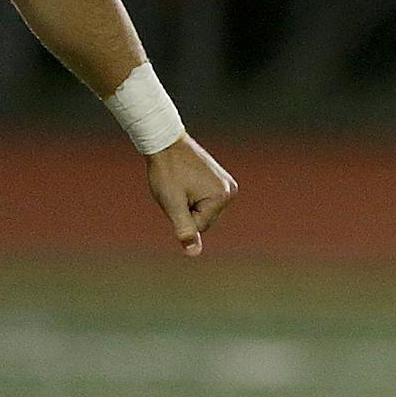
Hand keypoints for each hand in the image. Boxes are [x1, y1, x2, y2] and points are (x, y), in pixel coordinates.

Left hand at [146, 135, 236, 255]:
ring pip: (203, 210)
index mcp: (222, 196)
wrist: (165, 143)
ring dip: (188, 203)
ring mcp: (226, 184)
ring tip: (180, 184)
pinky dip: (192, 196)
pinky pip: (204, 200)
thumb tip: (193, 253)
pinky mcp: (220, 179)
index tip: (175, 194)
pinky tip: (185, 181)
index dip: (181, 216)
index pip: (200, 226)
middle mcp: (230, 190)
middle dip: (186, 210)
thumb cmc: (167, 172)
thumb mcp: (172, 204)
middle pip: (205, 219)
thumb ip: (185, 229)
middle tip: (176, 189)